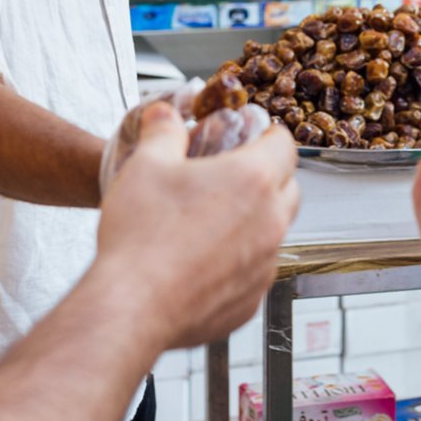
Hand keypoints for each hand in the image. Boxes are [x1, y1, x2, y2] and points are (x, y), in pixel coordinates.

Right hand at [95, 104, 299, 348]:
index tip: (253, 137)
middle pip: (289, 189)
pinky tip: (203, 261)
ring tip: (212, 221)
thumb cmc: (141, 235)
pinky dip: (239, 263)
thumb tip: (163, 114)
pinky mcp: (251, 302)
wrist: (131, 305)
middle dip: (268, 178)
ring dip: (254, 223)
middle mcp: (270, 223)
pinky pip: (255, 273)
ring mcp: (264, 266)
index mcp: (253, 180)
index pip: (285, 145)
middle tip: (231, 176)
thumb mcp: (145, 165)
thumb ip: (162, 132)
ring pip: (274, 234)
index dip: (268, 136)